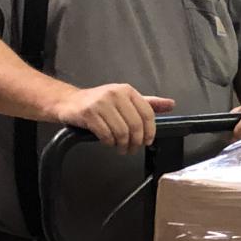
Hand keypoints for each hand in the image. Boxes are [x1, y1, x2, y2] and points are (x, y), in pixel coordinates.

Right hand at [53, 85, 175, 152]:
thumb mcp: (125, 100)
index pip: (147, 113)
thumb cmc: (99, 103)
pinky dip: (109, 143)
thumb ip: (148, 103)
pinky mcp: (88, 113)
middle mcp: (115, 94)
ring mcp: (101, 103)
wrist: (69, 102)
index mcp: (127, 91)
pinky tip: (108, 143)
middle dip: (136, 142)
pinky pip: (106, 134)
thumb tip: (171, 104)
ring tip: (121, 148)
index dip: (150, 131)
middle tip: (133, 149)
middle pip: (135, 125)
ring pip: (121, 132)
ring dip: (123, 145)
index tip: (148, 141)